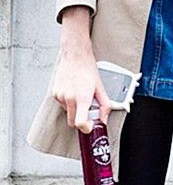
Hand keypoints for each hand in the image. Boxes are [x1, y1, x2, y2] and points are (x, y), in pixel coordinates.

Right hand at [52, 6, 111, 132]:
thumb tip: (104, 119)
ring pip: (67, 113)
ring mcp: (60, 96)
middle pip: (72, 122)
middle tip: (87, 110)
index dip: (85, 128)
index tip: (90, 126)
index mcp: (82, 98)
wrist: (75, 56)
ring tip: (80, 96)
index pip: (80, 123)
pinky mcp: (55, 93)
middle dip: (80, 121)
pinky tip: (73, 92)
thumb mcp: (100, 88)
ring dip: (74, 110)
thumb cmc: (87, 70)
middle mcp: (69, 98)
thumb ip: (105, 106)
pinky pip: (62, 105)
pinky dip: (68, 102)